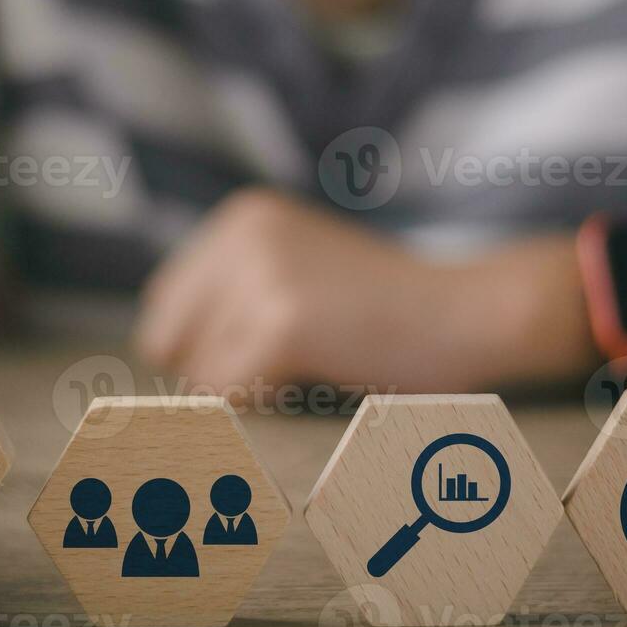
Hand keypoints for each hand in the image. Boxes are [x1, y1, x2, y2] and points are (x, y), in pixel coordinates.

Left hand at [133, 190, 593, 394]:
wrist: (470, 315)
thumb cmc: (389, 312)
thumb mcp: (302, 271)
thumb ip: (235, 293)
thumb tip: (156, 353)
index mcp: (242, 217)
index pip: (167, 307)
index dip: (202, 350)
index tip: (254, 365)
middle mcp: (242, 235)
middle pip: (169, 341)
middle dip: (211, 373)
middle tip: (282, 376)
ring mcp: (261, 277)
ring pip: (200, 377)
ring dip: (248, 393)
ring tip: (311, 372)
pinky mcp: (281, 325)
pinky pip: (230, 398)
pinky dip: (267, 408)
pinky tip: (316, 384)